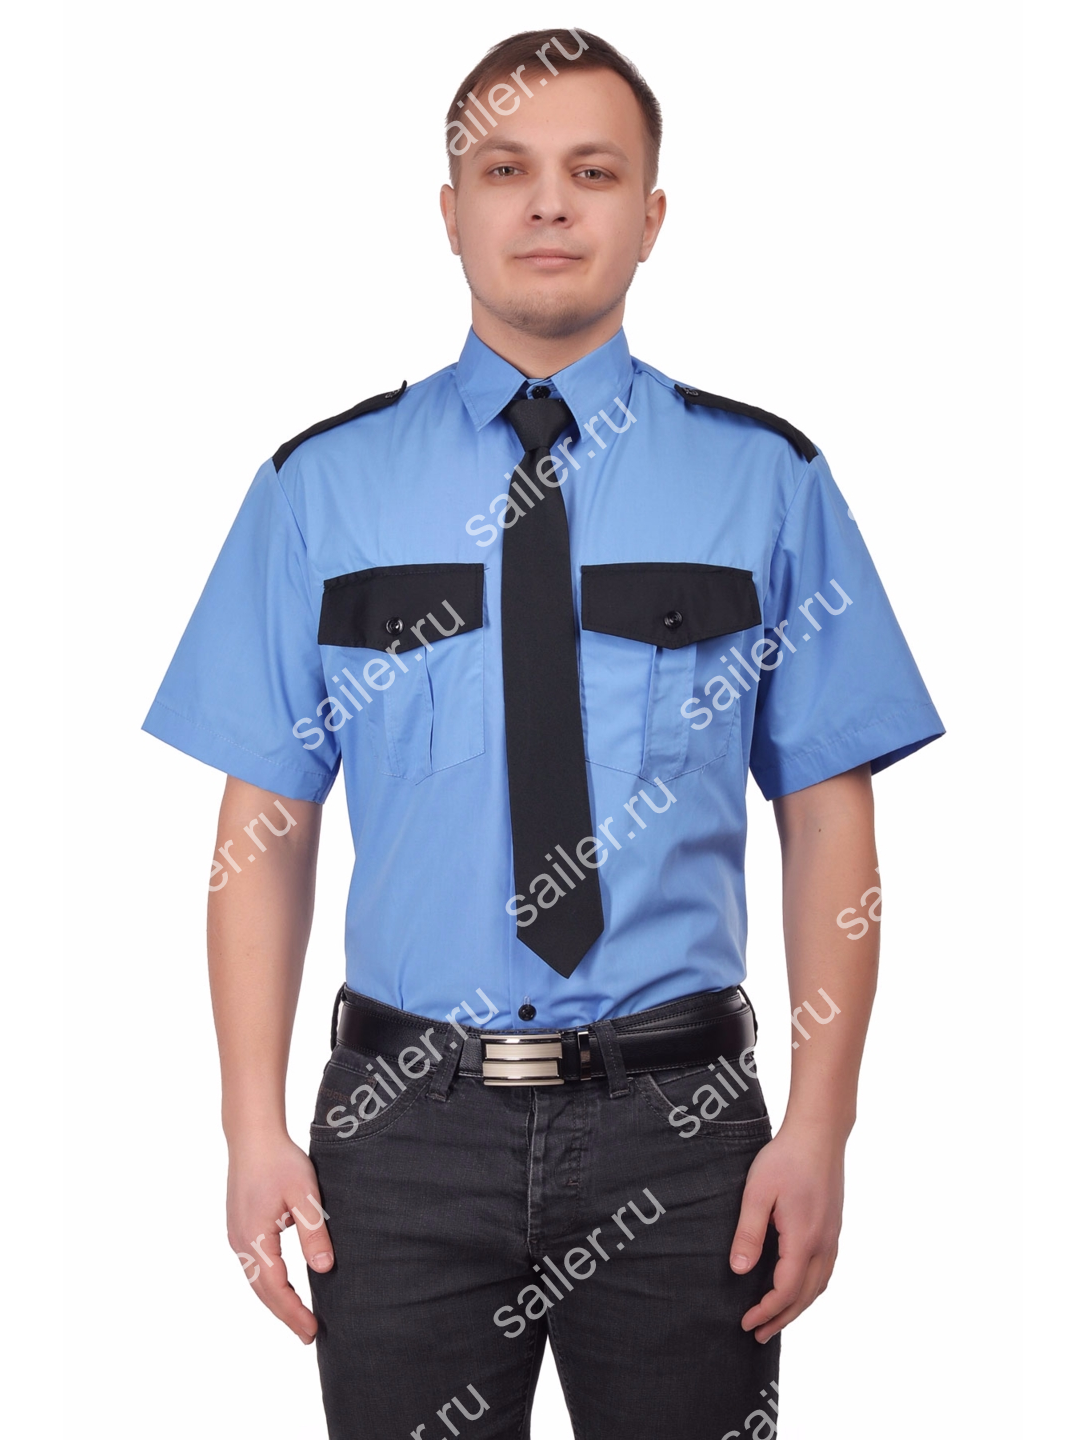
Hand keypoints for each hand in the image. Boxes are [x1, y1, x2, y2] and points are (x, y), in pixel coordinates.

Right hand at [226, 1133, 333, 1343]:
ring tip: (298, 1318)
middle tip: (308, 1335)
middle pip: (261, 1290)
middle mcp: (240, 1241)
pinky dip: (268, 1283)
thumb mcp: (305, 1194)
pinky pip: (253, 1265)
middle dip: (284, 1314)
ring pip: (255, 1279)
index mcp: (255, 1237)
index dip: (294, 1312)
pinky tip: (283, 1287)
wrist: (253, 1136)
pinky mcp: (239, 1227)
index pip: (275, 1287)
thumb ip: (314, 1232)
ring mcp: (236, 1235)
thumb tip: (325, 1270)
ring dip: (276, 1300)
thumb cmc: (280, 1160)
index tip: (312, 1330)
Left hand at [729, 1124, 844, 1342]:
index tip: (746, 1323)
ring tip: (777, 1318)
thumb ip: (748, 1234)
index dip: (766, 1311)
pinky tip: (799, 1286)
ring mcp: (832, 1236)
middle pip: (806, 1296)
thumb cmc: (785, 1158)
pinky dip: (811, 1288)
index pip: (786, 1290)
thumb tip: (739, 1271)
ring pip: (819, 1285)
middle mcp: (824, 1244)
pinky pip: (825, 1269)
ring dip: (798, 1306)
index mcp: (804, 1240)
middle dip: (782, 1318)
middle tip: (759, 1334)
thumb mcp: (757, 1193)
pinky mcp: (833, 1226)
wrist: (819, 1134)